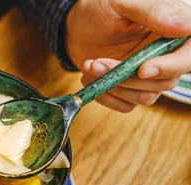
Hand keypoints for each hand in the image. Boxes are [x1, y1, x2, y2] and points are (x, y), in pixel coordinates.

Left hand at [66, 0, 190, 111]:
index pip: (189, 55)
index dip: (172, 66)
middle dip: (130, 78)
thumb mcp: (124, 2)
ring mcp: (148, 74)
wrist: (75, 26)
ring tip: (90, 66)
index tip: (142, 69)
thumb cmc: (100, 8)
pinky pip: (126, 104)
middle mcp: (165, 55)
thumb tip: (186, 27)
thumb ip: (155, 12)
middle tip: (98, 64)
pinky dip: (106, 96)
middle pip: (167, 81)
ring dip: (114, 86)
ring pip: (146, 96)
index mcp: (174, 29)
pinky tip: (91, 77)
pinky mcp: (129, 88)